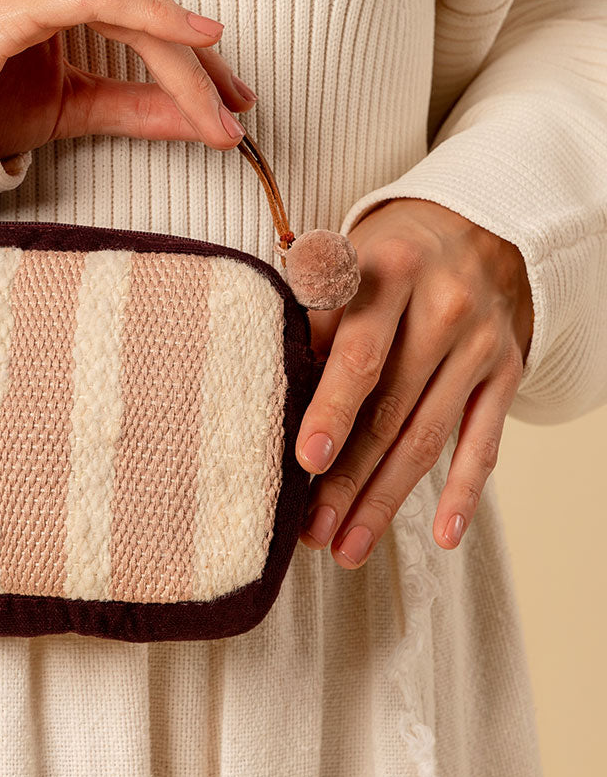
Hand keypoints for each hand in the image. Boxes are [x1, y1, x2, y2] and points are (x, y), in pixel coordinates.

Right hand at [0, 0, 257, 158]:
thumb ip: (130, 106)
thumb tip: (200, 122)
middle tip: (237, 114)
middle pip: (141, 5)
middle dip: (197, 65)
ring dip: (182, 62)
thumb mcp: (68, 107)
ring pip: (131, 5)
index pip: (136, 9)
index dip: (190, 59)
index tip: (231, 103)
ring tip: (216, 112)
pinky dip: (153, 20)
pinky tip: (195, 42)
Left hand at [295, 197, 533, 567]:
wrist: (477, 230)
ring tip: (347, 547)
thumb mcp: (343, 260)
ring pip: (427, 437)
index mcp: (389, 273)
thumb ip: (310, 316)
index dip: (331, 409)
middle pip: (389, 409)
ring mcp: (479, 346)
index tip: (306, 459)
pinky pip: (485, 441)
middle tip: (312, 531)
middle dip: (348, 478)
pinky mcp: (506, 373)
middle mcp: (442, 308)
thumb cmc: (383, 259)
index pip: (357, 353)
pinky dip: (465, 491)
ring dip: (386, 499)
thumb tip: (270, 390)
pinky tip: (443, 535)